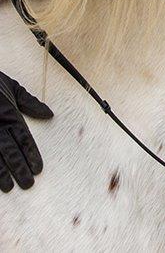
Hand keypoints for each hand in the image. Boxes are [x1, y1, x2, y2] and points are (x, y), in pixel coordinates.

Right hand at [0, 71, 52, 190]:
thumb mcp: (12, 87)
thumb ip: (29, 102)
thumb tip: (49, 114)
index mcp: (9, 114)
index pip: (23, 138)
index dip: (31, 154)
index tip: (38, 169)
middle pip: (10, 151)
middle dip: (19, 168)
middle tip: (28, 184)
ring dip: (1, 173)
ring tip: (10, 187)